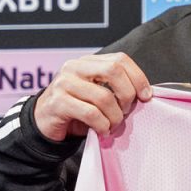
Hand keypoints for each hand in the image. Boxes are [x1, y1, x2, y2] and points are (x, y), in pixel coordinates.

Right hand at [32, 52, 151, 140]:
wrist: (44, 124)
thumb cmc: (76, 110)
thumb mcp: (97, 94)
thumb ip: (115, 88)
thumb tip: (145, 94)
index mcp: (87, 62)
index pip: (120, 59)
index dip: (138, 77)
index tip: (146, 96)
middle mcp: (74, 67)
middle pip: (114, 71)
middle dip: (127, 94)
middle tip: (126, 111)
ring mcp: (64, 83)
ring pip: (104, 97)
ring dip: (115, 117)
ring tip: (112, 125)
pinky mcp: (58, 103)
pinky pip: (92, 114)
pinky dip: (103, 126)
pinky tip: (102, 130)